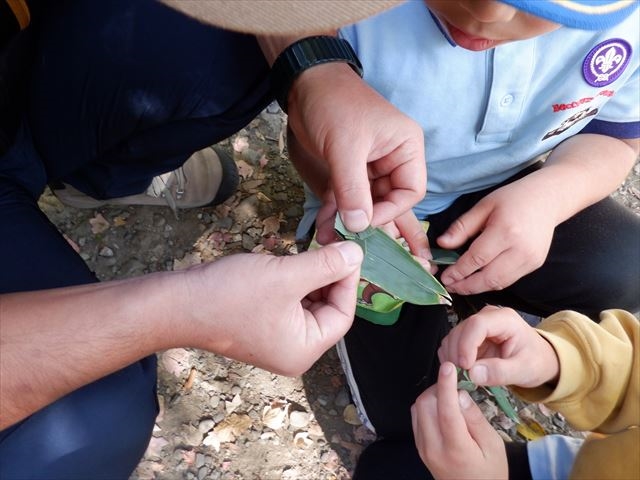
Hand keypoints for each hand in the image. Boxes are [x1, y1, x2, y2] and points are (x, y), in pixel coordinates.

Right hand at [182, 241, 362, 375]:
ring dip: (314, 275)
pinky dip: (296, 281)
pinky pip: (290, 302)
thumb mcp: (286, 276)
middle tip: (334, 243)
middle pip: (328, 309)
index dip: (349, 280)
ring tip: (316, 246)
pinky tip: (295, 259)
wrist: (177, 303)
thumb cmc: (231, 295)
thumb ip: (326, 265)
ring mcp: (276, 338)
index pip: (343, 315)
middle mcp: (294, 350)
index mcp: (304, 350)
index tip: (350, 250)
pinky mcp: (262, 323)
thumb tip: (358, 254)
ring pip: (309, 302)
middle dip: (331, 275)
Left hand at [287, 63, 425, 232]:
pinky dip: (337, 210)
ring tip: (329, 234)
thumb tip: (358, 226)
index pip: (411, 191)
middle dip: (365, 219)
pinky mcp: (350, 171)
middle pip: (388, 201)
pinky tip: (324, 225)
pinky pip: (349, 197)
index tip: (364, 222)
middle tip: (344, 236)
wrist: (304, 84)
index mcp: (406, 148)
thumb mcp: (345, 148)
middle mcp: (393, 159)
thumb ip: (353, 189)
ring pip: (366, 203)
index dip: (390, 211)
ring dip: (348, 219)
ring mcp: (371, 166)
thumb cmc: (334, 105)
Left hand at [411, 362, 507, 479]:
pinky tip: (441, 406)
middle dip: (439, 388)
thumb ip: (475, 419)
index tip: (449, 367)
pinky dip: (426, 406)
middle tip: (455, 383)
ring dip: (431, 395)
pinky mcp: (419, 448)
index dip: (446, 385)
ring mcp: (423, 448)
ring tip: (450, 395)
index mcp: (455, 449)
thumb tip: (460, 394)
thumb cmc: (490, 473)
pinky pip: (416, 418)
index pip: (445, 410)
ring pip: (417, 409)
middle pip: (425, 405)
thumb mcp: (493, 446)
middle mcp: (433, 448)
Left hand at [438, 179, 555, 294]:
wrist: (548, 199)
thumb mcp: (483, 206)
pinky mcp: (535, 265)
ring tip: (460, 286)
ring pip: (499, 283)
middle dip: (466, 286)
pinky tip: (478, 280)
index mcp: (505, 231)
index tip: (444, 277)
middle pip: (489, 277)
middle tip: (449, 286)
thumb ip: (462, 227)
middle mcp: (520, 249)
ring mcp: (530, 259)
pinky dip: (491, 283)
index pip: (477, 259)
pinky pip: (509, 280)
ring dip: (477, 288)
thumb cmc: (513, 198)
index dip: (458, 271)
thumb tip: (441, 244)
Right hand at [438, 306, 558, 387]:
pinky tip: (461, 372)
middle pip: (461, 330)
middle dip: (457, 355)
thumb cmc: (535, 361)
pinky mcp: (468, 336)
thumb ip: (500, 372)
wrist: (538, 359)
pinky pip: (451, 345)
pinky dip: (451, 359)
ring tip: (464, 377)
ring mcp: (475, 325)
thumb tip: (472, 374)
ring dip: (452, 358)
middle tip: (463, 378)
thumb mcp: (525, 370)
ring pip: (452, 337)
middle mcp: (486, 317)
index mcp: (504, 319)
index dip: (467, 345)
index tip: (466, 367)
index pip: (477, 325)